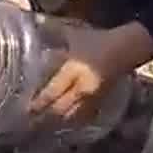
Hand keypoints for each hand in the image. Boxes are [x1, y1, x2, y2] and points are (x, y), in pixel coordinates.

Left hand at [30, 22, 152, 120]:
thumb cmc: (99, 40)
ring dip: (55, 123)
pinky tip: (62, 123)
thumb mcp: (74, 35)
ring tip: (40, 126)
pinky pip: (83, 118)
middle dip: (43, 118)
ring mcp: (93, 98)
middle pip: (59, 109)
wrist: (127, 49)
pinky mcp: (100, 103)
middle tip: (28, 122)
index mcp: (74, 69)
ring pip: (71, 117)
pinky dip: (71, 122)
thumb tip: (33, 26)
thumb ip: (54, 34)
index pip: (52, 91)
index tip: (25, 109)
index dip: (38, 103)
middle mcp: (83, 87)